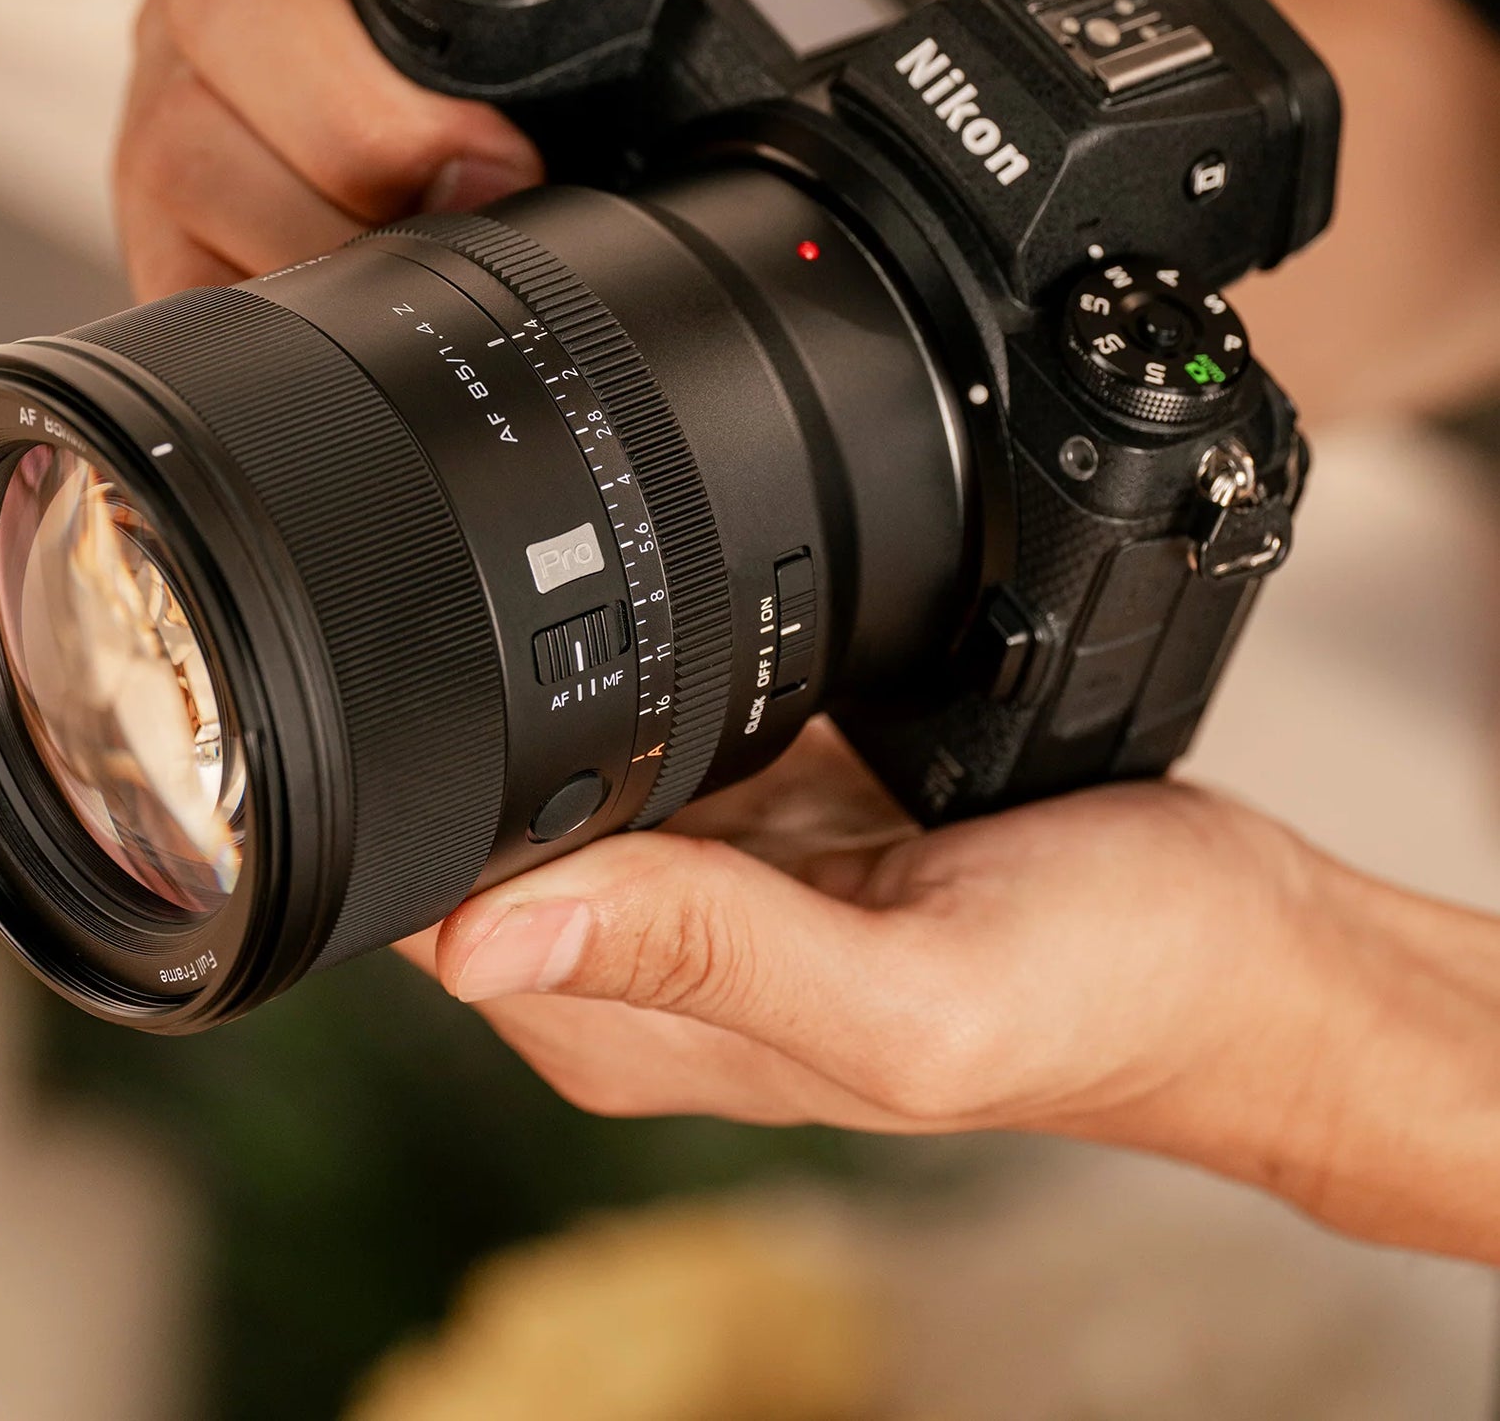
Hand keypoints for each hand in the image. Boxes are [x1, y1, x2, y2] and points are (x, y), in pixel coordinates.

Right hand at [115, 0, 893, 296]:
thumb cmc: (591, 29)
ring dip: (328, 210)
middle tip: (500, 167)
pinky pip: (175, 242)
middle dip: (365, 100)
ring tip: (446, 255)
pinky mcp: (164, 184)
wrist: (502, 156)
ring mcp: (192, 57)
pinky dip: (275, 287)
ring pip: (190, 125)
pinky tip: (360, 308)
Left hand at [401, 722, 1499, 1262]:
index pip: (435, 907)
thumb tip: (480, 939)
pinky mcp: (767, 809)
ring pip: (572, 756)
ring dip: (583, 686)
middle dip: (492, 718)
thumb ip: (707, 958)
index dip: (420, 798)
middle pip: (484, 819)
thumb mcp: (908, 998)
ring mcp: (706, 873)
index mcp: (637, 1026)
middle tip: (573, 622)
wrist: (1229, 945)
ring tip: (662, 623)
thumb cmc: (1099, 999)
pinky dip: (667, 673)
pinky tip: (720, 635)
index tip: (445, 691)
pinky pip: (665, 722)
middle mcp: (649, 956)